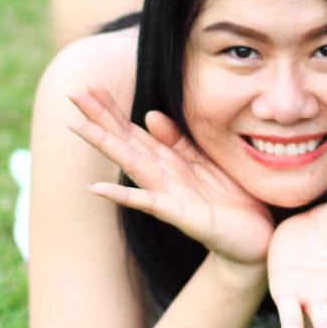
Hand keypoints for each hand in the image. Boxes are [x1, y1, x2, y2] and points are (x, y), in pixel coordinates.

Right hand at [68, 85, 272, 266]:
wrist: (254, 242)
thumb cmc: (230, 201)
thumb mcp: (206, 162)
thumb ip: (178, 141)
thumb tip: (149, 115)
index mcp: (170, 162)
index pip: (134, 130)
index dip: (113, 109)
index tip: (90, 85)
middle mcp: (163, 178)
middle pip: (126, 142)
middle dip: (99, 118)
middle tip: (72, 93)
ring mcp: (170, 197)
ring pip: (132, 164)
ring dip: (105, 144)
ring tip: (76, 125)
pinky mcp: (185, 218)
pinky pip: (150, 203)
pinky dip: (123, 195)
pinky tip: (96, 187)